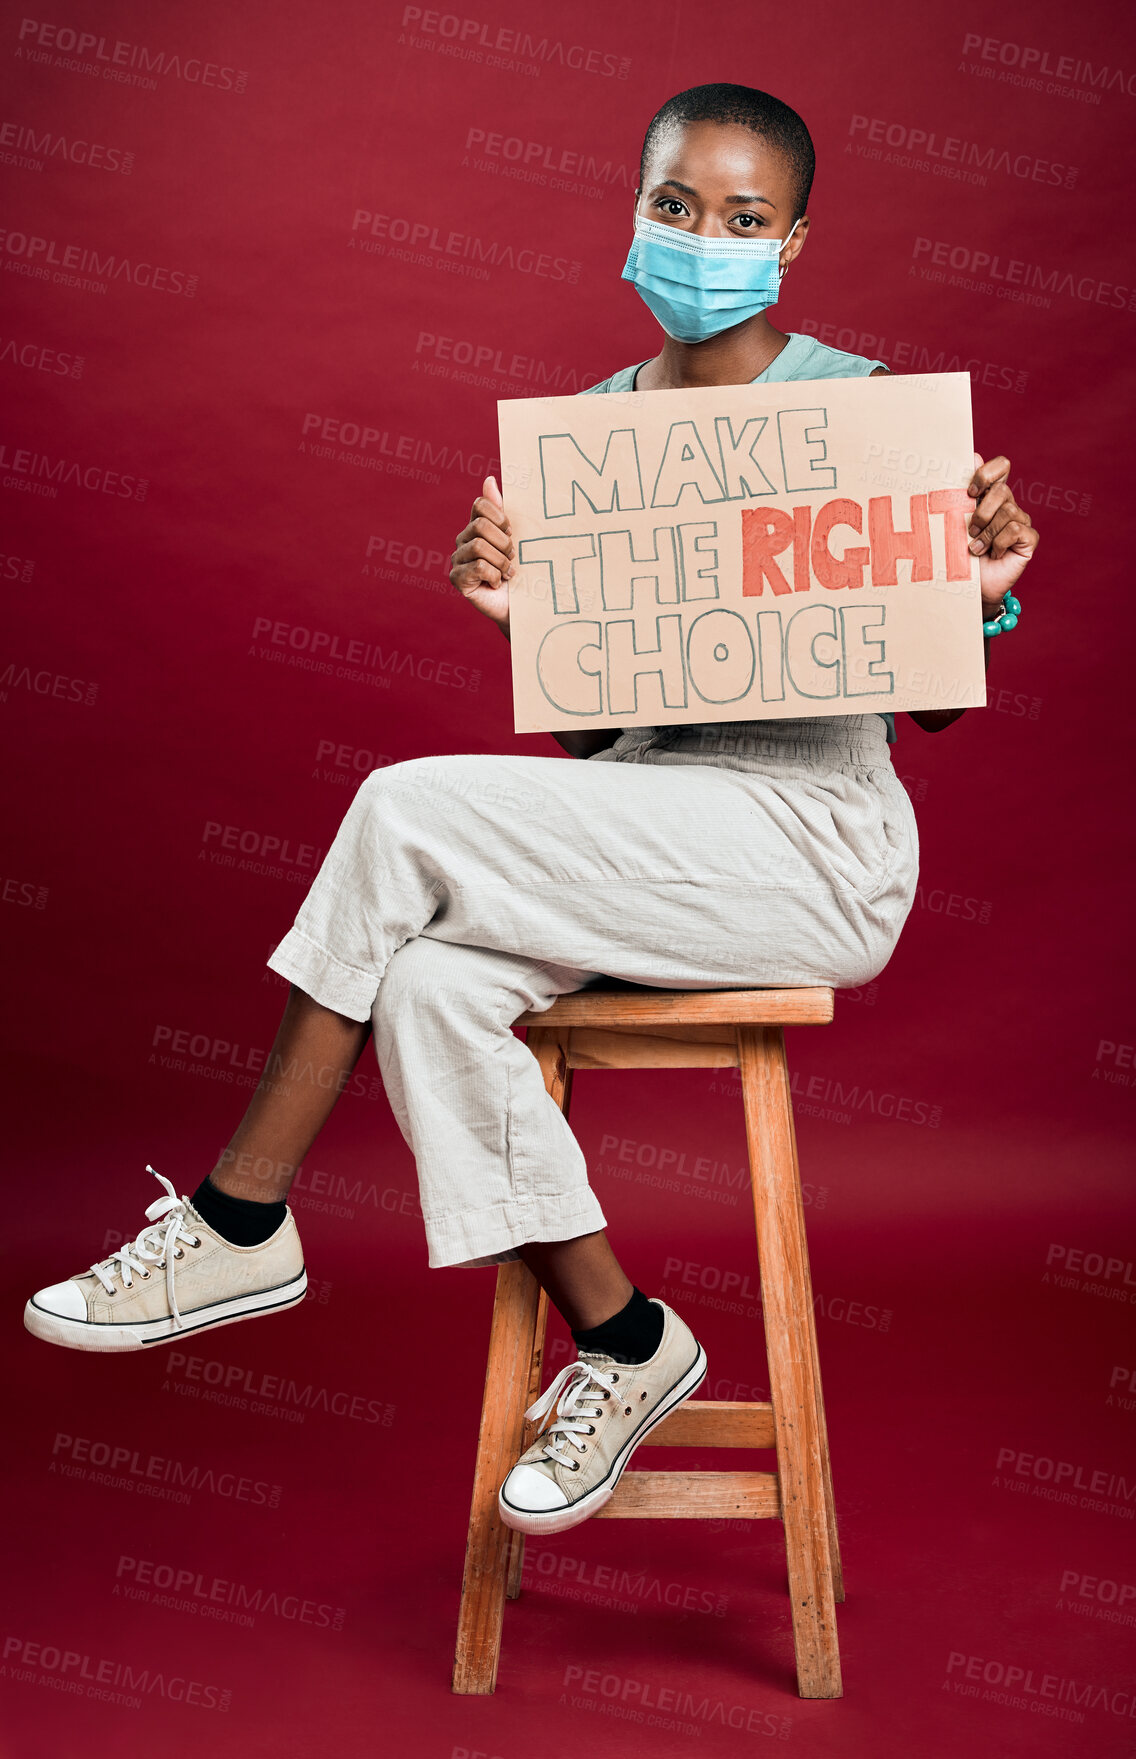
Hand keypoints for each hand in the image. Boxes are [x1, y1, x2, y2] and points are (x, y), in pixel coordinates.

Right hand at [449, 475, 514, 629]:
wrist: (523, 605)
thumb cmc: (522, 570)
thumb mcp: (516, 537)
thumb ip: (500, 509)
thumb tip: (489, 479)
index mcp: (476, 526)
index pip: (481, 505)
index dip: (500, 517)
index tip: (512, 533)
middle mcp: (463, 540)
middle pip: (481, 526)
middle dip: (503, 543)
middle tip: (513, 558)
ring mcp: (458, 560)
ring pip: (480, 547)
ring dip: (501, 562)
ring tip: (508, 574)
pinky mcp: (457, 579)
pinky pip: (477, 567)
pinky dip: (494, 576)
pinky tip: (497, 584)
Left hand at [966, 453, 1039, 616]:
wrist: (968, 587)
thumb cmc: (958, 554)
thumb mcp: (953, 523)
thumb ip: (959, 493)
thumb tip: (971, 456)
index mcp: (989, 496)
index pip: (1001, 466)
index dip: (986, 474)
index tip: (969, 492)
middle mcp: (1008, 504)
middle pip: (1001, 490)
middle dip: (981, 512)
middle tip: (969, 531)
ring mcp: (1020, 521)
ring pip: (1007, 511)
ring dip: (986, 533)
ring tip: (975, 549)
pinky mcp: (1029, 539)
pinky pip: (1016, 529)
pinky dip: (999, 542)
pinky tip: (992, 554)